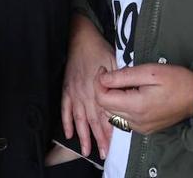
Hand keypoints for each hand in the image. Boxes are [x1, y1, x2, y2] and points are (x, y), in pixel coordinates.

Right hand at [61, 14, 115, 157]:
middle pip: (93, 120)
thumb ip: (119, 79)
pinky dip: (66, 122)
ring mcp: (75, 93)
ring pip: (79, 119)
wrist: (80, 39)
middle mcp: (86, 93)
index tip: (113, 142)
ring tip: (86, 150)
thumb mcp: (115, 61)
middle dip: (98, 138)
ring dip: (83, 135)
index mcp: (99, 88)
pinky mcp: (66, 90)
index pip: (106, 113)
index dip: (109, 129)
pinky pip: (65, 109)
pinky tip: (69, 134)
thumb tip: (127, 93)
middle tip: (103, 153)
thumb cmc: (100, 49)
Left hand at [95, 63, 192, 135]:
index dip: (98, 83)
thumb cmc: (176, 80)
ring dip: (113, 98)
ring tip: (123, 83)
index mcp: (136, 107)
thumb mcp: (150, 71)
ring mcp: (140, 128)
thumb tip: (102, 78)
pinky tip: (132, 94)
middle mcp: (135, 122)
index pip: (102, 99)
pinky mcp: (145, 129)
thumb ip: (124, 76)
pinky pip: (125, 118)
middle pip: (106, 107)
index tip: (104, 69)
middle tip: (113, 74)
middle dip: (104, 89)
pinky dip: (122, 106)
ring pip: (113, 114)